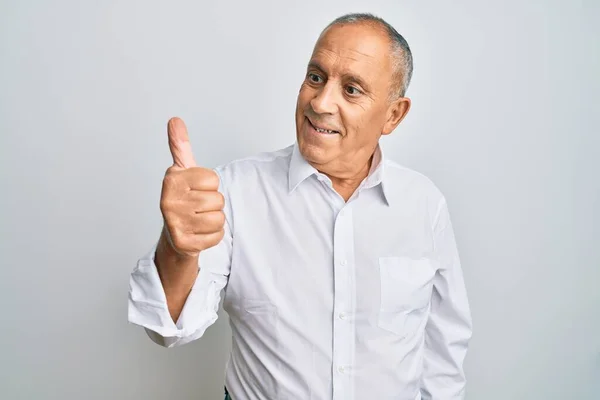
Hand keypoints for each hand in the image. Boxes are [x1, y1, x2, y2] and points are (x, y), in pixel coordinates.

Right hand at [159, 117, 224, 256]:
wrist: (175, 235)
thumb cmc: (183, 199)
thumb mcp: (182, 171)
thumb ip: (180, 146)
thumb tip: (174, 120)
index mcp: (172, 179)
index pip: (213, 179)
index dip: (210, 185)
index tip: (196, 189)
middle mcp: (169, 200)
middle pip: (218, 200)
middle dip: (213, 205)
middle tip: (198, 208)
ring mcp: (175, 223)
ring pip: (219, 218)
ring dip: (214, 221)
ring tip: (198, 220)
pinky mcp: (183, 242)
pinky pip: (217, 235)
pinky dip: (213, 236)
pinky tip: (199, 233)